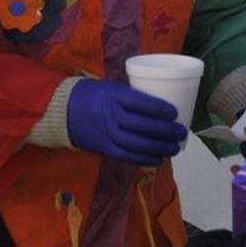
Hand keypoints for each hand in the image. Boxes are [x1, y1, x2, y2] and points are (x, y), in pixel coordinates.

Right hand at [66, 79, 186, 165]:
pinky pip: (126, 156)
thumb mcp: (113, 86)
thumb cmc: (95, 95)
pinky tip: (158, 159)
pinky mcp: (104, 148)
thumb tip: (163, 103)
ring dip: (158, 148)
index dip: (160, 109)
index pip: (140, 103)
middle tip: (181, 132)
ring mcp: (107, 133)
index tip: (174, 113)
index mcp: (114, 95)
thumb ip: (133, 95)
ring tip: (174, 148)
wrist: (64, 111)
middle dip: (165, 131)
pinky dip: (144, 159)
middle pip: (141, 126)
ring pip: (136, 144)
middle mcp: (110, 115)